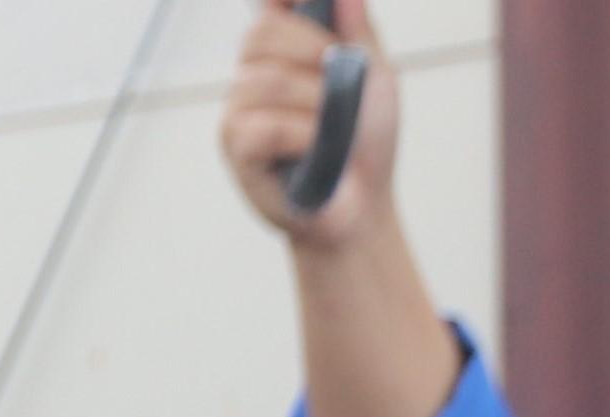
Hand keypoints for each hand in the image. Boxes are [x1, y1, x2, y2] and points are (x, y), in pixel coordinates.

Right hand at [223, 0, 402, 248]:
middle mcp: (251, 78)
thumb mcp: (372, 75)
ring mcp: (238, 115)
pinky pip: (263, 127)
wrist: (361, 204)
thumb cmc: (363, 143)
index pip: (267, 9)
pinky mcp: (237, 152)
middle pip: (260, 34)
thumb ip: (357, 31)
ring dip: (314, 100)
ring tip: (331, 127)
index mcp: (282, 54)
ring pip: (265, 81)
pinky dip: (301, 134)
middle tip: (337, 76)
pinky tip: (314, 149)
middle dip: (309, 48)